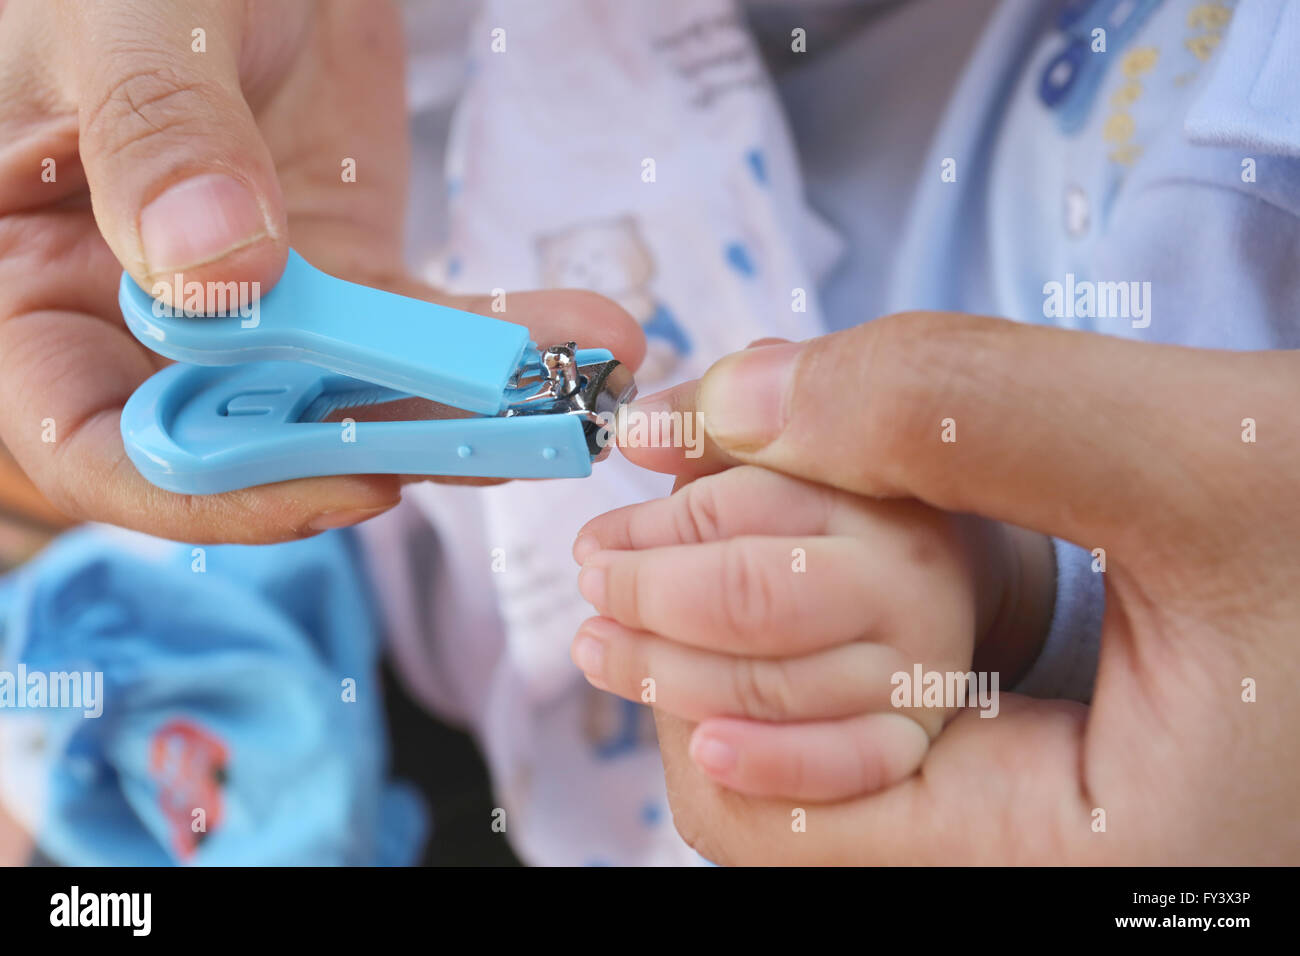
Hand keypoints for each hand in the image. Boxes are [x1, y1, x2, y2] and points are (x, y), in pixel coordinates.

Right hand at [0, 0, 641, 541]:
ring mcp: (256, 305)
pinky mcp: (344, 270)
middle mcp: (142, 323)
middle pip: (254, 438)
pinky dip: (503, 336)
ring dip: (472, 408)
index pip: (102, 447)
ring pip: (360, 395)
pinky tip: (586, 335)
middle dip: (386, 451)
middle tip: (508, 438)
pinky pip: (424, 327)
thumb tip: (221, 273)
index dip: (219, 492)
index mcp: (32, 288)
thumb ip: (155, 141)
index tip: (346, 481)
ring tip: (577, 397)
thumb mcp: (116, 25)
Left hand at [571, 463, 1053, 800]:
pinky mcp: (915, 737)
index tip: (593, 541)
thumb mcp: (799, 453)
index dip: (647, 528)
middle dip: (647, 597)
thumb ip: (723, 432)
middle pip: (749, 598)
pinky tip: (703, 746)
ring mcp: (916, 667)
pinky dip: (768, 761)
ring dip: (664, 673)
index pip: (738, 505)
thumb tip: (638, 432)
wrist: (946, 587)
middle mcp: (908, 581)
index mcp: (875, 490)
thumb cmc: (847, 517)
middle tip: (593, 591)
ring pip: (768, 684)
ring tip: (601, 650)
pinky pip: (841, 764)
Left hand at [596, 313, 1299, 864]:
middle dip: (702, 627)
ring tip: (729, 481)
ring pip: (824, 735)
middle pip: (775, 786)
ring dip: (763, 604)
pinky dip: (840, 601)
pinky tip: (833, 508)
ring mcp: (1041, 811)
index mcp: (1086, 866)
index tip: (641, 522)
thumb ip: (964, 413)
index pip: (780, 816)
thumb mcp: (1212, 459)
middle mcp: (1049, 863)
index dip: (692, 661)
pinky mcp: (1046, 746)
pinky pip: (892, 697)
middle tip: (646, 501)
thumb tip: (739, 394)